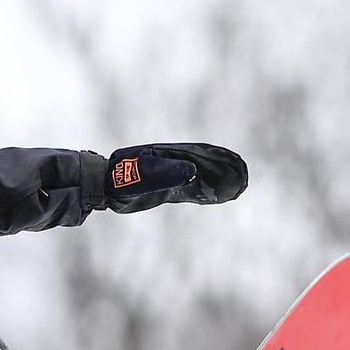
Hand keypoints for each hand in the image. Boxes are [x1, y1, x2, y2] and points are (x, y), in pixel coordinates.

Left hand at [104, 143, 246, 212]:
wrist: (104, 187)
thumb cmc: (119, 178)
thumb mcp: (142, 175)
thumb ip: (165, 174)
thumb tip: (193, 172)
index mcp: (169, 155)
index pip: (200, 154)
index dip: (220, 158)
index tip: (237, 163)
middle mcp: (173, 164)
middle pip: (205, 164)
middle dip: (225, 168)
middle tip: (244, 175)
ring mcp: (171, 176)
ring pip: (201, 177)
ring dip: (219, 180)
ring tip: (239, 185)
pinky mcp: (167, 189)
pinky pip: (192, 190)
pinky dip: (207, 192)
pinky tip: (219, 196)